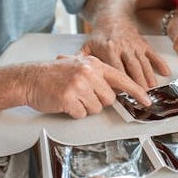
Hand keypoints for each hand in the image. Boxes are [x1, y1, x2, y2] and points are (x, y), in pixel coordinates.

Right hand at [21, 55, 151, 117]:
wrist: (30, 78)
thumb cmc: (54, 74)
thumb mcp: (79, 66)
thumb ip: (98, 76)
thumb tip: (116, 91)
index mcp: (94, 64)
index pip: (121, 79)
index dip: (136, 91)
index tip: (147, 100)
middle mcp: (88, 73)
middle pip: (109, 99)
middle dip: (97, 101)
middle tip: (82, 94)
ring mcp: (78, 85)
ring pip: (96, 108)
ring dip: (84, 107)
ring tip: (71, 96)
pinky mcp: (68, 99)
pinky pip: (81, 114)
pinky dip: (74, 112)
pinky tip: (65, 102)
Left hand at [81, 21, 171, 88]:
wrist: (112, 16)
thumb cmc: (99, 35)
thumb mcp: (87, 46)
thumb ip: (81, 61)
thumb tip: (74, 75)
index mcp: (108, 49)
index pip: (116, 69)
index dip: (120, 83)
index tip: (122, 94)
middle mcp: (123, 47)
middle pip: (132, 68)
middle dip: (138, 82)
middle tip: (142, 96)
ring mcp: (134, 45)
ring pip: (143, 63)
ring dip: (149, 76)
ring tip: (152, 88)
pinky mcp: (143, 43)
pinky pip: (153, 54)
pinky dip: (160, 63)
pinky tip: (165, 72)